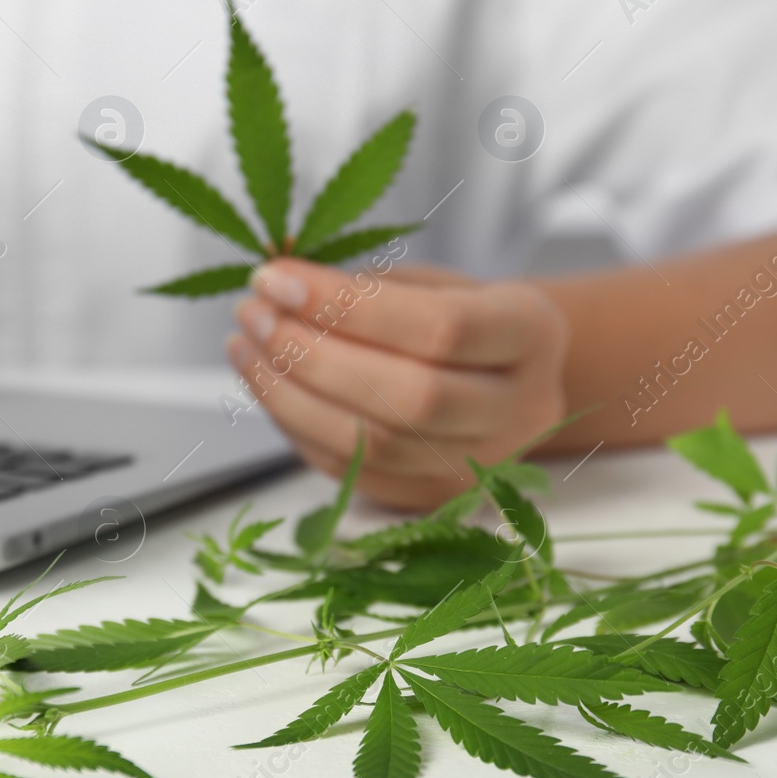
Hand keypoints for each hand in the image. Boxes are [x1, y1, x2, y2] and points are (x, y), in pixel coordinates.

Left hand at [225, 258, 569, 508]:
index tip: (277, 277)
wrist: (513, 379)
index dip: (349, 306)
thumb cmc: (468, 315)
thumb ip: (373, 287)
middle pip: (409, 397)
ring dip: (289, 393)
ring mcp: (479, 466)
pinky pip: (351, 471)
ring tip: (245, 345)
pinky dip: (296, 426)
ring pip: (373, 445)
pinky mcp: (434, 500)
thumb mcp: (438, 280)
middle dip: (311, 353)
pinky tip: (265, 383)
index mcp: (531, 334)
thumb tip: (282, 289)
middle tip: (253, 313)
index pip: (440, 328)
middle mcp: (519, 410)